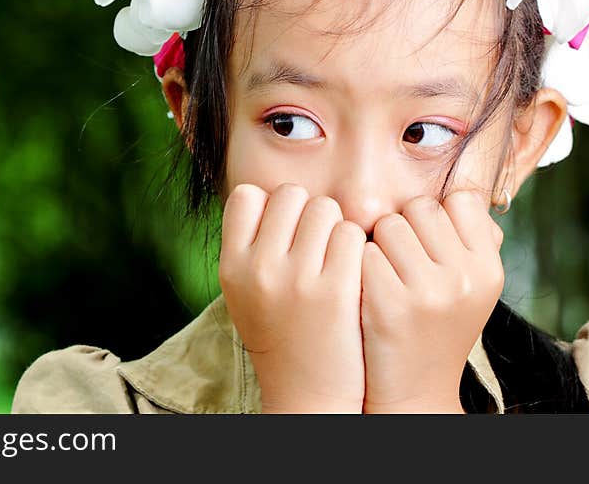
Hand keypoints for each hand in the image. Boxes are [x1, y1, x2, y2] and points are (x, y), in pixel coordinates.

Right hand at [218, 183, 365, 413]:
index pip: (247, 194)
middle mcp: (259, 269)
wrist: (307, 395)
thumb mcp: (244, 291)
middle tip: (314, 245)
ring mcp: (297, 279)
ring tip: (333, 259)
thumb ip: (250, 244)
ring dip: (335, 226)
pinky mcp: (337, 291)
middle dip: (307, 211)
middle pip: (291, 194)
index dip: (270, 206)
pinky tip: (353, 271)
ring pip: (325, 208)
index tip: (283, 232)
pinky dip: (358, 247)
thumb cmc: (279, 333)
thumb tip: (270, 194)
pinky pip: (352, 234)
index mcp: (230, 266)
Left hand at [360, 191, 504, 413]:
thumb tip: (469, 185)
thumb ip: (471, 239)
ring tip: (386, 277)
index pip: (461, 200)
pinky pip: (364, 251)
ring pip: (389, 224)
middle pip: (420, 207)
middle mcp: (466, 278)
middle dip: (405, 227)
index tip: (429, 243)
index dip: (436, 215)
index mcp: (490, 269)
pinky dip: (359, 265)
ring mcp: (429, 292)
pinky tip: (367, 291)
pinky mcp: (390, 303)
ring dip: (378, 243)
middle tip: (403, 264)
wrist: (413, 392)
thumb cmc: (435, 325)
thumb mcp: (470, 286)